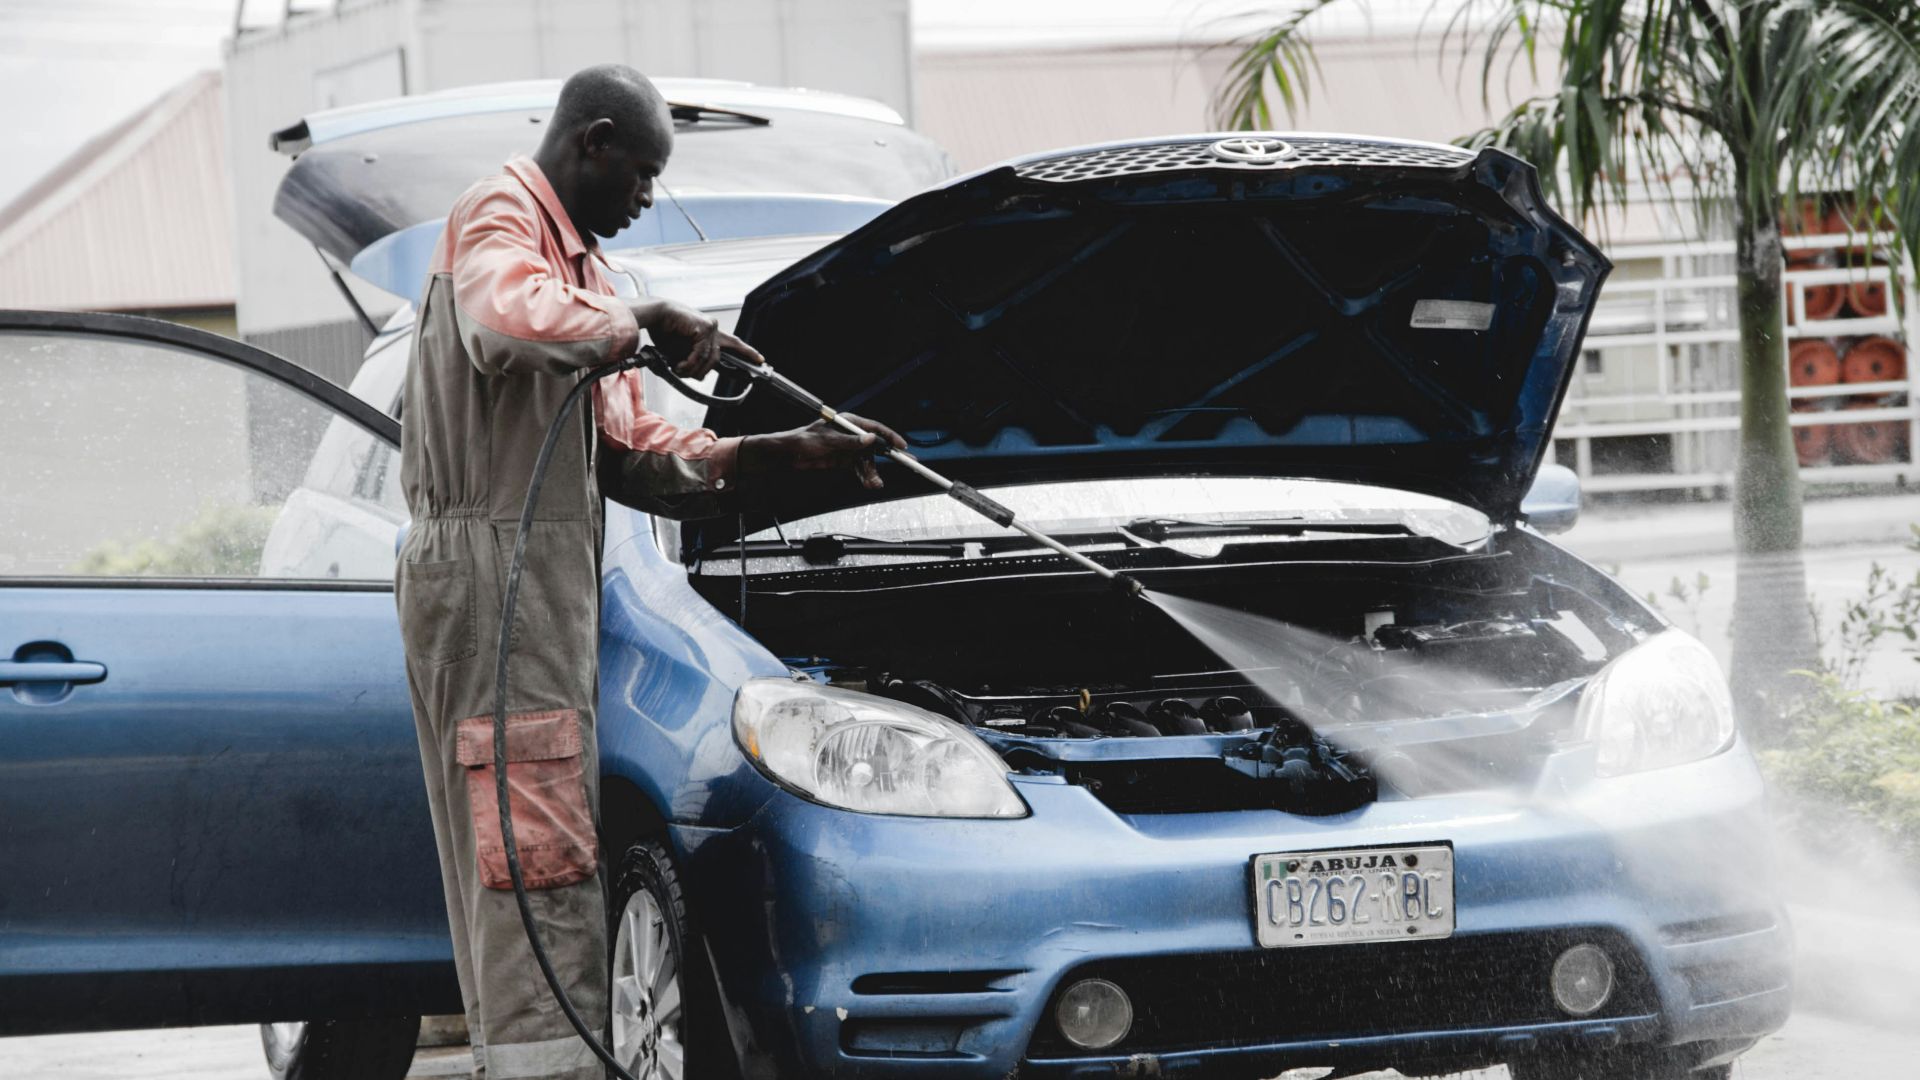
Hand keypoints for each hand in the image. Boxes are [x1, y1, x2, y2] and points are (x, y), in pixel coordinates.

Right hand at [633, 297, 763, 377]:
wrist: (654, 314)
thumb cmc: (664, 330)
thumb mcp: (681, 350)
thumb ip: (693, 360)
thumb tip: (699, 374)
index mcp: (709, 332)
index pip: (733, 343)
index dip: (747, 352)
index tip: (760, 359)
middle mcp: (713, 328)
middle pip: (720, 356)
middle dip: (707, 370)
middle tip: (697, 375)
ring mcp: (710, 327)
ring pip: (709, 359)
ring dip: (692, 369)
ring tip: (680, 369)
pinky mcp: (704, 328)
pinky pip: (701, 354)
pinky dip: (690, 363)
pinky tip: (680, 365)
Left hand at [739, 414, 906, 489]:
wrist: (788, 456)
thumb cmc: (804, 440)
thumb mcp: (828, 441)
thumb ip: (851, 442)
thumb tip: (870, 439)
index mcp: (849, 422)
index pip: (875, 427)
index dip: (890, 436)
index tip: (902, 446)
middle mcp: (851, 435)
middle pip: (875, 446)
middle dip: (886, 458)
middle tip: (904, 464)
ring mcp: (848, 448)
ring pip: (867, 461)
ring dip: (873, 472)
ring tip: (875, 483)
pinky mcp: (844, 461)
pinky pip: (859, 469)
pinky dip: (864, 476)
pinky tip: (869, 483)